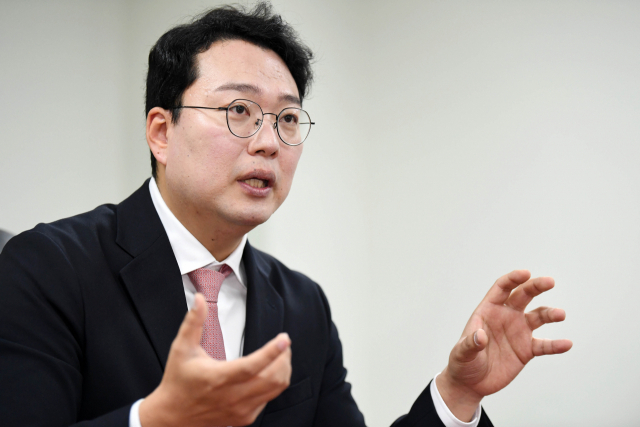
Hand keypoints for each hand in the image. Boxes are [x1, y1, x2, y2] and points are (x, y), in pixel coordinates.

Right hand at [139, 293, 291, 426]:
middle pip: (272, 378)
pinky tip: (268, 372)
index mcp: (218, 378)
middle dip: (283, 357)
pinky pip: (269, 398)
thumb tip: (200, 299)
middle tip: (283, 344)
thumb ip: (193, 322)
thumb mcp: (181, 348)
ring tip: (281, 356)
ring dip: (283, 370)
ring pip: (275, 389)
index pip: (251, 366)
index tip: (284, 339)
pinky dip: (275, 383)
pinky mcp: (244, 417)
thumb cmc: (178, 381)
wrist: (172, 417)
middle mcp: (232, 396)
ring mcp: (240, 410)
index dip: (271, 352)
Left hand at [437, 270, 571, 420]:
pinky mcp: (526, 350)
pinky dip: (555, 345)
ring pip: (538, 317)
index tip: (525, 274)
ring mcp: (518, 332)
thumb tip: (480, 336)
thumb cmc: (463, 362)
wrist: (471, 383)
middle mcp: (506, 316)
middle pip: (523, 295)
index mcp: (488, 310)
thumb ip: (470, 344)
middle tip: (550, 282)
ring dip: (550, 314)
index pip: (502, 288)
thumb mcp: (462, 353)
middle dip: (536, 286)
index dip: (513, 279)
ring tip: (560, 314)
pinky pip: (544, 345)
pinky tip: (566, 344)